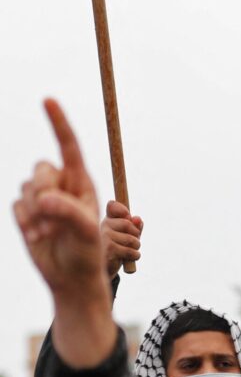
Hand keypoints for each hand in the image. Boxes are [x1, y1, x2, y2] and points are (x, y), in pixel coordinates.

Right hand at [12, 100, 105, 300]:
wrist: (71, 276)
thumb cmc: (88, 253)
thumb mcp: (87, 233)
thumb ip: (68, 212)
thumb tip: (43, 199)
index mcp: (83, 184)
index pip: (70, 148)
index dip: (59, 124)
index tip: (48, 99)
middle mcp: (63, 186)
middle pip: (41, 168)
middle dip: (43, 188)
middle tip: (53, 213)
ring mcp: (43, 198)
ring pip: (25, 187)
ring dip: (35, 212)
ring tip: (51, 232)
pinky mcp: (27, 212)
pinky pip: (16, 205)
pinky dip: (25, 221)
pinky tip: (38, 236)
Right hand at [100, 200, 143, 278]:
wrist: (103, 271)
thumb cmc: (116, 251)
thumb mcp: (126, 237)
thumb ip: (134, 227)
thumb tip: (137, 218)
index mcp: (107, 221)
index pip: (113, 206)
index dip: (123, 210)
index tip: (127, 215)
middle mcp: (102, 226)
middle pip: (128, 224)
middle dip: (136, 235)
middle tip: (131, 243)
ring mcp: (104, 237)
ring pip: (131, 239)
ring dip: (136, 247)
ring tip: (128, 251)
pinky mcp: (108, 250)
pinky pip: (131, 251)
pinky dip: (134, 256)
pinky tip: (127, 258)